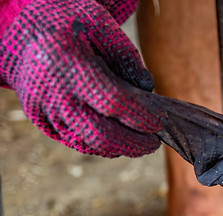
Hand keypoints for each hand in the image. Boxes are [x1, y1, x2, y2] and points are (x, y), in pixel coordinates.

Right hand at [0, 0, 165, 156]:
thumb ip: (126, 55)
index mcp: (66, 62)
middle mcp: (51, 92)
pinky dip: (101, 145)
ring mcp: (44, 111)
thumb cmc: (70, 26)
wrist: (26, 33)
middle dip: (133, 143)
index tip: (160, 121)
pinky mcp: (42, 122)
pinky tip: (118, 138)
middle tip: (154, 141)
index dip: (140, 116)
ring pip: (88, 144)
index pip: (112, 101)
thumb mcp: (101, 25)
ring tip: (139, 139)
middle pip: (99, 134)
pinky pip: (76, 142)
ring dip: (119, 147)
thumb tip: (148, 88)